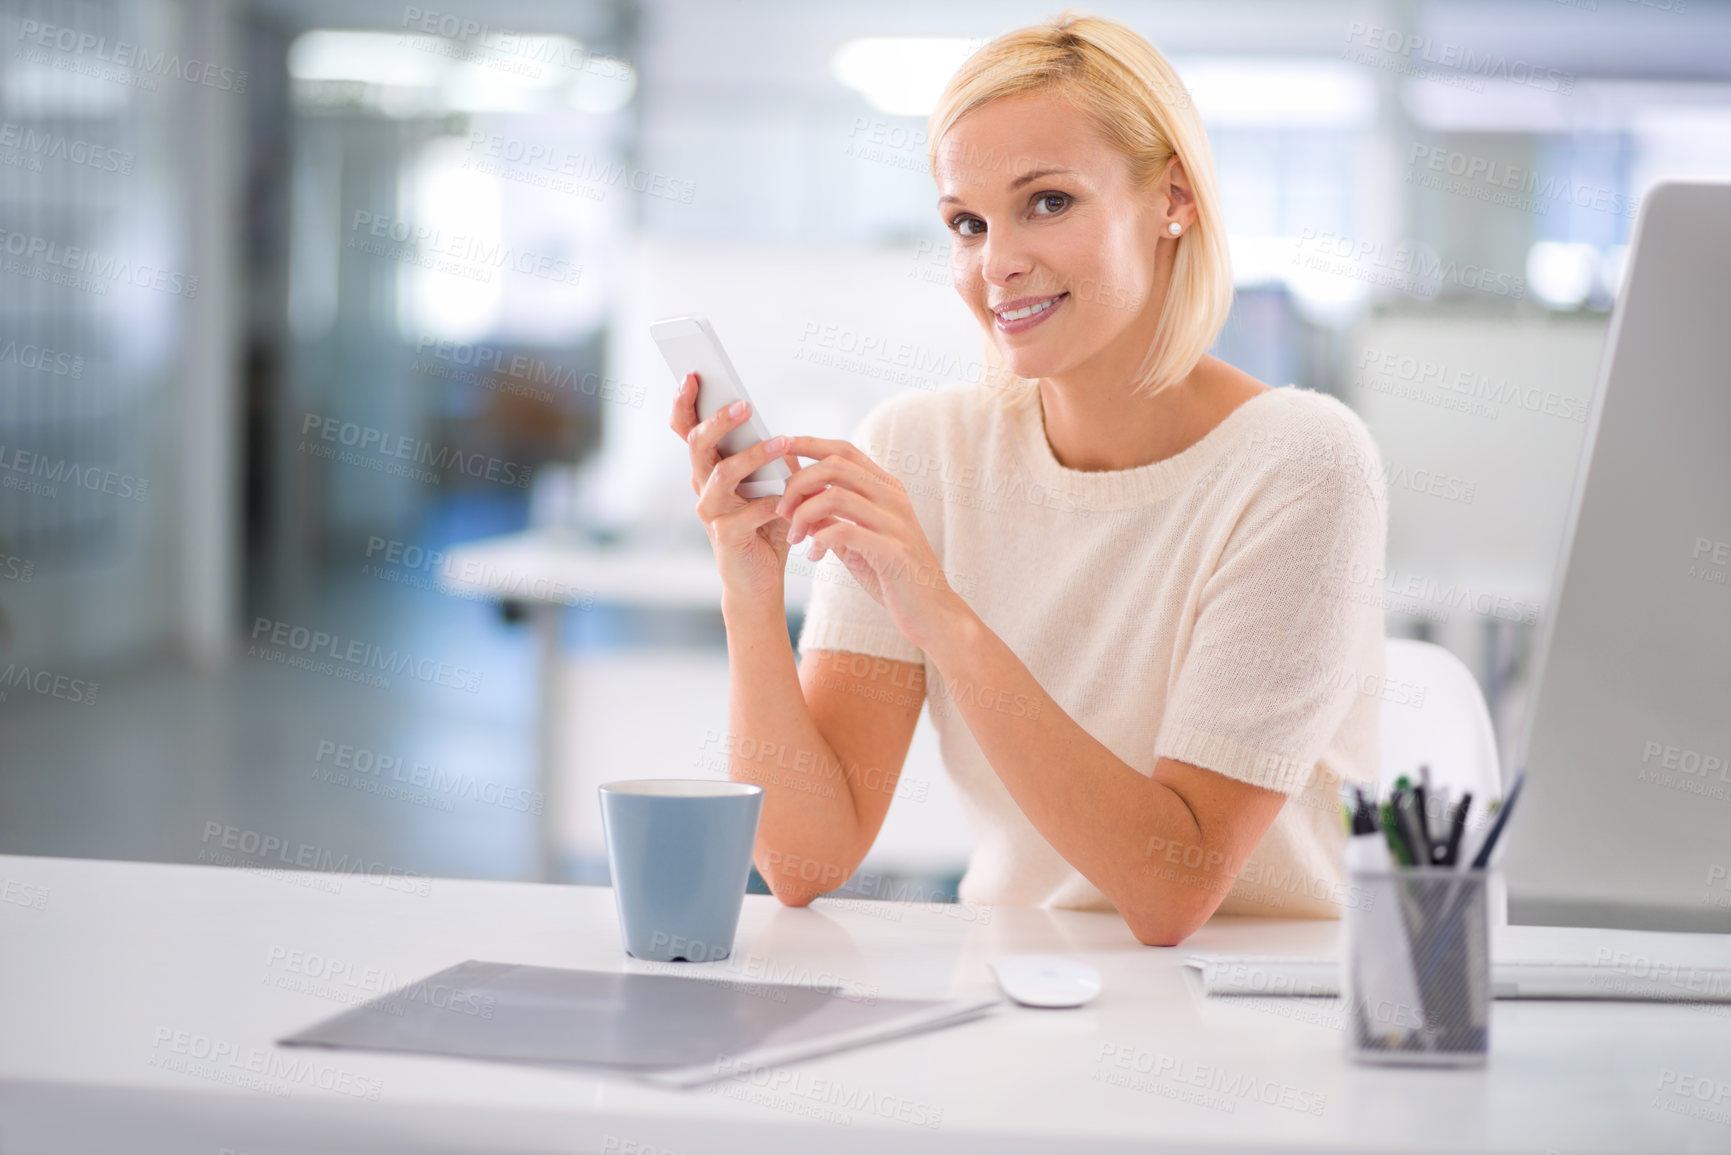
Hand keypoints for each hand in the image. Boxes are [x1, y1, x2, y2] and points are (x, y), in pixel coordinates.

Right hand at [669, 373, 804, 603]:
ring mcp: (710, 513)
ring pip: (722, 474)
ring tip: (781, 443)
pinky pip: (747, 511)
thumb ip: (771, 458)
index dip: (684, 402)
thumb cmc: (766, 526)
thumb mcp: (772, 484)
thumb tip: (781, 433)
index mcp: (709, 468)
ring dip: (753, 455)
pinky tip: (789, 500)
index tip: (692, 374)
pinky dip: (771, 502)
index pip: (686, 429)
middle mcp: (702, 486)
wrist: (762, 579)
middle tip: (742, 404)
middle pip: (697, 444)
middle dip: (718, 420)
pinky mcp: (725, 537)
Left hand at [777, 437, 969, 651]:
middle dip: (798, 483)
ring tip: (794, 537)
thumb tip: (795, 501)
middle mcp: (892, 498)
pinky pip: (844, 532)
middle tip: (781, 510)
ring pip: (835, 496)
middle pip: (835, 466)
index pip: (844, 451)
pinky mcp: (893, 551)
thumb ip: (831, 517)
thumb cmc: (892, 574)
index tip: (781, 447)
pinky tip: (814, 556)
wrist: (931, 612)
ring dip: (803, 515)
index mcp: (886, 488)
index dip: (809, 444)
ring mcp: (895, 522)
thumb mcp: (856, 540)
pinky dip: (819, 541)